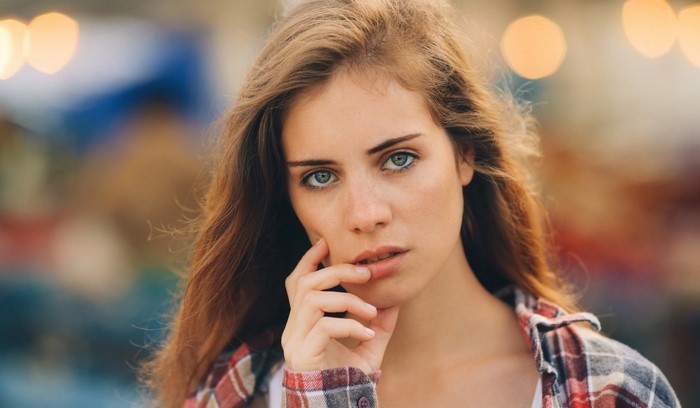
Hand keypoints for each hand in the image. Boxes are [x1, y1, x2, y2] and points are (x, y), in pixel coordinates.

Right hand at [281, 237, 399, 373]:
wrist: (339, 407)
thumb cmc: (349, 377)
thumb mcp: (370, 344)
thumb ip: (379, 321)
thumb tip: (395, 296)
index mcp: (304, 321)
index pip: (298, 281)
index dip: (309, 259)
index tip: (327, 243)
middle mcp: (294, 328)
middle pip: (304, 283)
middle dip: (336, 272)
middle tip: (366, 274)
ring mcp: (295, 341)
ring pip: (312, 300)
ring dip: (346, 299)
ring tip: (371, 312)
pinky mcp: (302, 356)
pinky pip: (323, 328)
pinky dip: (349, 326)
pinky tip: (366, 336)